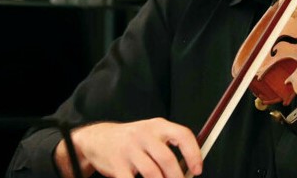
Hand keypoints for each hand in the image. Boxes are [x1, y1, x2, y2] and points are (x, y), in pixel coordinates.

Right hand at [55, 118, 201, 177]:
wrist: (98, 139)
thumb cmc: (132, 140)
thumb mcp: (151, 134)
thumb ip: (169, 147)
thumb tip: (190, 169)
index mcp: (158, 125)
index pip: (182, 135)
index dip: (193, 153)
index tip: (198, 170)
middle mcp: (145, 134)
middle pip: (167, 159)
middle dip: (177, 177)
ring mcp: (130, 149)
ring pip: (152, 173)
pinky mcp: (117, 164)